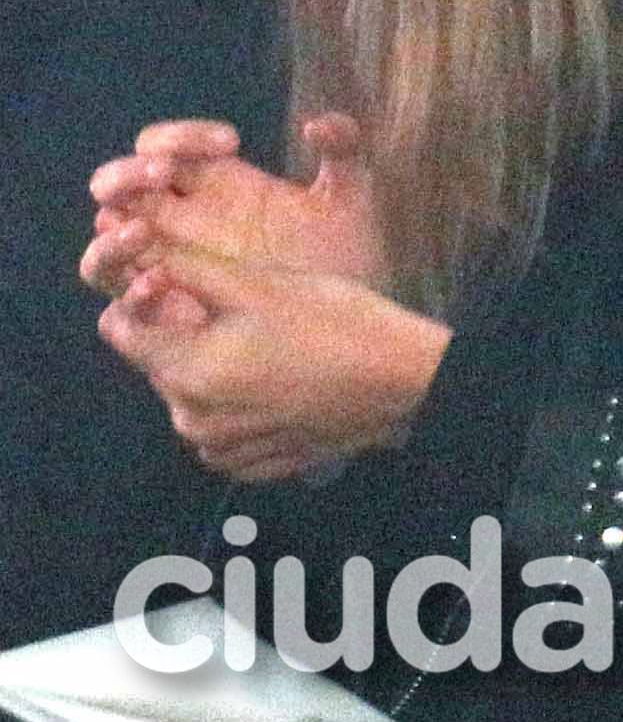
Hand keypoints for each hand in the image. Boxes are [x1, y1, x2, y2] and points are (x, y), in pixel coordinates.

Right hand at [86, 113, 381, 290]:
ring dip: (112, 232)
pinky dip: (128, 288)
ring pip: (107, 243)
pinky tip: (158, 281)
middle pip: (118, 187)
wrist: (358, 317)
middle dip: (130, 172)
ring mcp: (172, 266)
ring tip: (141, 229)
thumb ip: (343, 152)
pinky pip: (125, 303)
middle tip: (165, 171)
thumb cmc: (351, 250)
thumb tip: (317, 124)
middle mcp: (182, 221)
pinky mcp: (176, 314)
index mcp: (217, 184)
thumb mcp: (352, 196)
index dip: (184, 136)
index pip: (166, 146)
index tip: (232, 142)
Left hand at [98, 249, 450, 480]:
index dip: (143, 296)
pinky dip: (236, 405)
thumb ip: (191, 269)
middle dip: (183, 332)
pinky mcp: (253, 465)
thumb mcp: (262, 284)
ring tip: (267, 343)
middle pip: (159, 361)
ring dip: (210, 368)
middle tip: (242, 308)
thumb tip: (139, 257)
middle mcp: (191, 420)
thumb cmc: (335, 322)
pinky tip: (278, 380)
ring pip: (190, 396)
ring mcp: (223, 449)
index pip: (119, 330)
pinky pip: (222, 430)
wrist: (404, 383)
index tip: (182, 279)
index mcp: (186, 371)